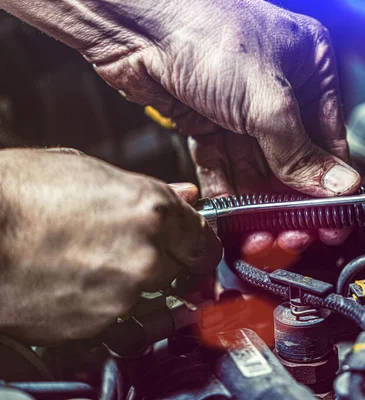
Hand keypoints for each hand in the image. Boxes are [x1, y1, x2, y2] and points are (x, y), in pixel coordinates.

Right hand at [0, 149, 220, 343]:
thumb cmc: (20, 194)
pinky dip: (107, 304)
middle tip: (132, 249)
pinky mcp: (98, 324)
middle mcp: (148, 253)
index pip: (204, 241)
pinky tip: (77, 282)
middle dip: (166, 261)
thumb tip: (186, 196)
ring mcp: (124, 293)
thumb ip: (151, 189)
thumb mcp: (89, 171)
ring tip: (93, 262)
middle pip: (181, 269)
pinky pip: (119, 318)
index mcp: (153, 209)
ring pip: (151, 295)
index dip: (198, 244)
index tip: (192, 248)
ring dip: (135, 284)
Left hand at [80, 0, 360, 255]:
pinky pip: (222, 162)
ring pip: (256, 167)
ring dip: (257, 201)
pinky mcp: (207, 118)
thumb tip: (338, 187)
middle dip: (289, 200)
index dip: (329, 186)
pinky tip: (229, 212)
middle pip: (292, 160)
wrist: (135, 20)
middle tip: (289, 235)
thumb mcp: (267, 100)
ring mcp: (241, 105)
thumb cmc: (205, 32)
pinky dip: (225, 187)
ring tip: (258, 232)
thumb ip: (300, 151)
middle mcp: (278, 89)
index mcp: (311, 69)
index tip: (328, 223)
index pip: (329, 141)